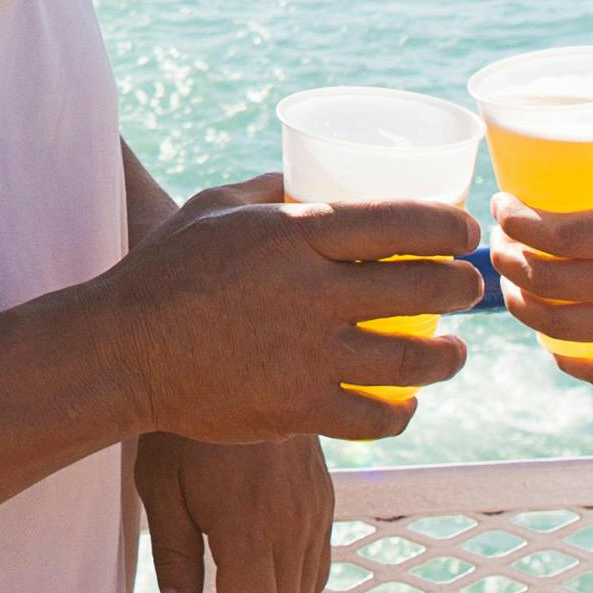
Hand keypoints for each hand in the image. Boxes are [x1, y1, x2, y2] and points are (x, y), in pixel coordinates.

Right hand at [96, 195, 481, 442]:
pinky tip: (405, 403)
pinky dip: (401, 411)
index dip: (450, 225)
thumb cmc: (165, 269)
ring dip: (448, 356)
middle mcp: (312, 293)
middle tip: (469, 286)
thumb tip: (313, 175)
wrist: (123, 351)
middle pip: (423, 286)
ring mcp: (308, 355)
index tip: (465, 231)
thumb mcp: (216, 205)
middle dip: (463, 285)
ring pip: (412, 359)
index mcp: (294, 233)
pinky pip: (374, 416)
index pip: (401, 221)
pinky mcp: (298, 409)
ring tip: (454, 352)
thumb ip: (272, 189)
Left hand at [133, 430, 334, 592]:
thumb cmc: (180, 421)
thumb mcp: (159, 488)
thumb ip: (171, 556)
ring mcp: (314, 508)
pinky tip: (248, 568)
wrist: (235, 351)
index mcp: (248, 528)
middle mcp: (292, 523)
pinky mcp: (322, 494)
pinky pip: (316, 561)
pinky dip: (287, 585)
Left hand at [497, 188, 592, 394]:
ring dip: (524, 308)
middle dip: (510, 262)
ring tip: (516, 291)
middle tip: (502, 249)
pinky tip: (555, 341)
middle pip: (547, 277)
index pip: (560, 230)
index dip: (518, 222)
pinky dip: (563, 355)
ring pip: (559, 324)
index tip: (505, 209)